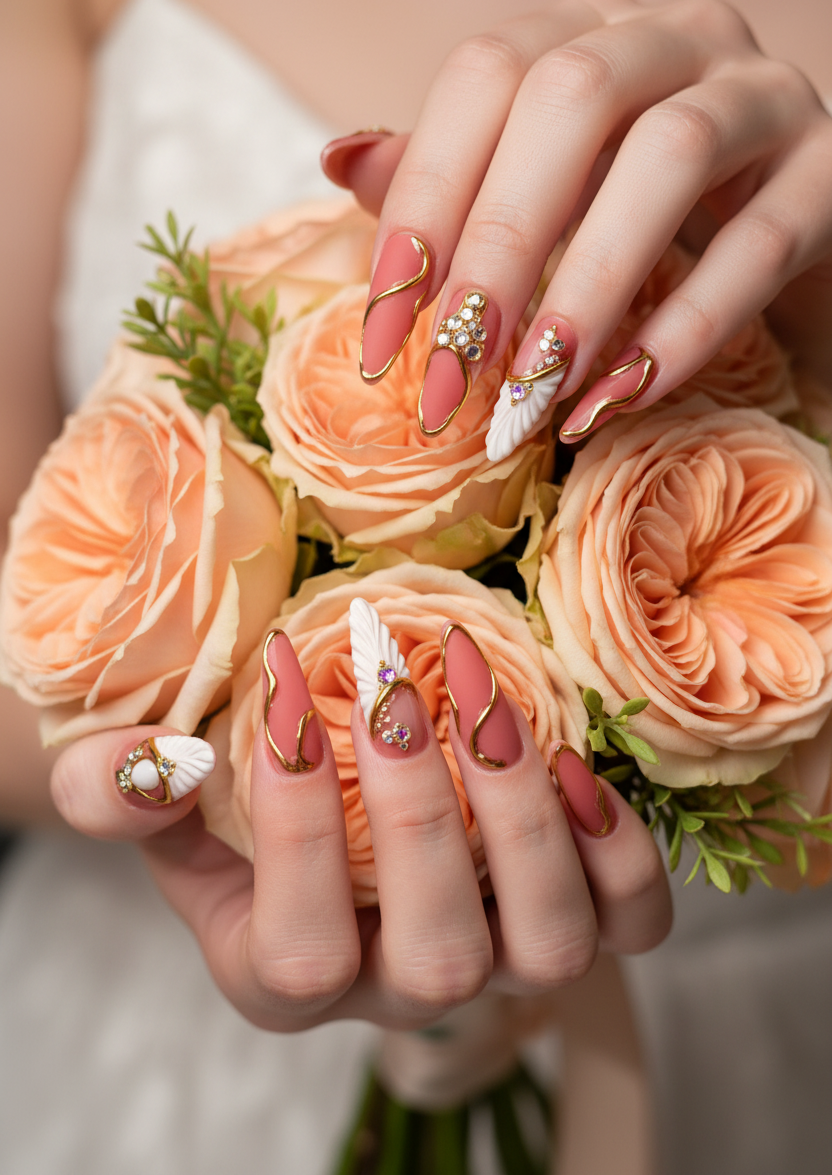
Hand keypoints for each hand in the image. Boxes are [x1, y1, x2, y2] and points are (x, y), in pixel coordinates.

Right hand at [50, 622, 670, 1033]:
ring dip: (526, 822)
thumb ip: (118, 797)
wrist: (331, 802)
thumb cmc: (239, 807)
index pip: (299, 954)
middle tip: (392, 679)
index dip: (297, 825)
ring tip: (486, 706)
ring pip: (551, 950)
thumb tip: (153, 763)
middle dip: (419, 811)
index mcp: (289, 978)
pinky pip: (631, 923)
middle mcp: (404, 989)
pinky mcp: (578, 921)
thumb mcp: (159, 806)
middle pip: (439, 960)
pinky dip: (620, 853)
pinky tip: (574, 761)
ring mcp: (502, 962)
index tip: (288, 687)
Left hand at [323, 0, 831, 450]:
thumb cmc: (638, 217)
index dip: (422, 201)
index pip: (484, 76)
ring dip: (588, 285)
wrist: (783, 234)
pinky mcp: (830, 170)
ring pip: (671, 155)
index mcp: (586, 30)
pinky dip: (683, 328)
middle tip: (454, 372)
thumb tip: (341, 159)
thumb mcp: (539, 194)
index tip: (382, 334)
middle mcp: (676, 34)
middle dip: (499, 245)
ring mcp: (764, 92)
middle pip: (572, 96)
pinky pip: (759, 243)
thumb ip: (450, 177)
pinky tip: (617, 398)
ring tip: (534, 391)